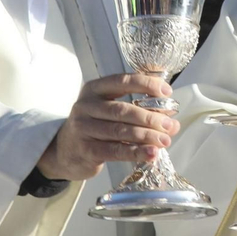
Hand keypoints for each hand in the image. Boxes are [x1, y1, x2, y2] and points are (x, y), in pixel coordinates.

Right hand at [36, 72, 177, 181]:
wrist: (65, 151)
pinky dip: (135, 152)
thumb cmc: (95, 127)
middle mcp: (86, 105)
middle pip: (123, 110)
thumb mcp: (112, 112)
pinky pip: (114, 150)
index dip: (147, 85)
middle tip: (169, 125)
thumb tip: (172, 122)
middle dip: (150, 118)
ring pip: (120, 131)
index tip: (167, 92)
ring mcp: (83, 128)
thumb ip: (140, 112)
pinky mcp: (85, 149)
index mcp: (95, 89)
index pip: (123, 81)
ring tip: (164, 141)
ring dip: (146, 136)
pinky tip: (150, 154)